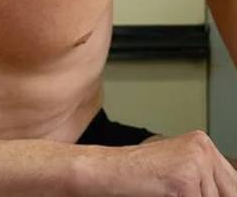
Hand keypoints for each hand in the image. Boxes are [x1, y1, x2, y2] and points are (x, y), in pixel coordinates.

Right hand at [84, 130, 236, 195]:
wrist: (110, 169)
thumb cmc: (138, 173)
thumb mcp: (179, 172)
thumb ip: (203, 182)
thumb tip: (227, 194)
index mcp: (202, 143)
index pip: (232, 183)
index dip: (225, 195)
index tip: (214, 196)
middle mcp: (202, 147)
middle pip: (229, 192)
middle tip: (183, 194)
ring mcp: (195, 161)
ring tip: (168, 193)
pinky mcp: (185, 179)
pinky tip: (164, 196)